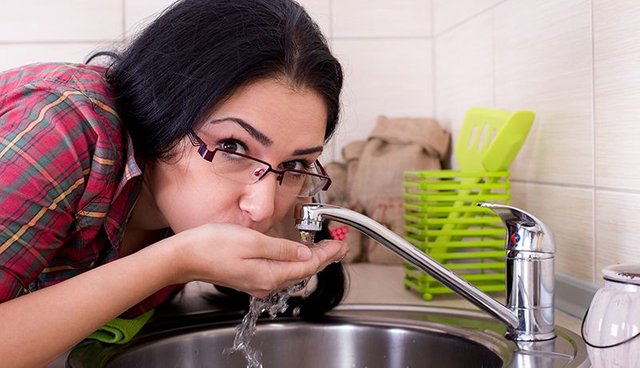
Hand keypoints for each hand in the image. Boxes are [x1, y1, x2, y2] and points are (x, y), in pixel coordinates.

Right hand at [169, 223, 347, 297]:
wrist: (184, 257)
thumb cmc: (212, 245)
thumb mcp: (252, 242)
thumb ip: (281, 249)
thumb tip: (305, 253)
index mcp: (269, 275)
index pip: (307, 265)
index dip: (326, 254)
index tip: (340, 243)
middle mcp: (265, 283)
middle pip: (302, 271)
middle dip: (323, 257)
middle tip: (340, 245)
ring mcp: (257, 282)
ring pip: (292, 272)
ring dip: (310, 260)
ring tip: (325, 249)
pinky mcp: (249, 277)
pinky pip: (280, 271)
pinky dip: (294, 262)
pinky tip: (297, 254)